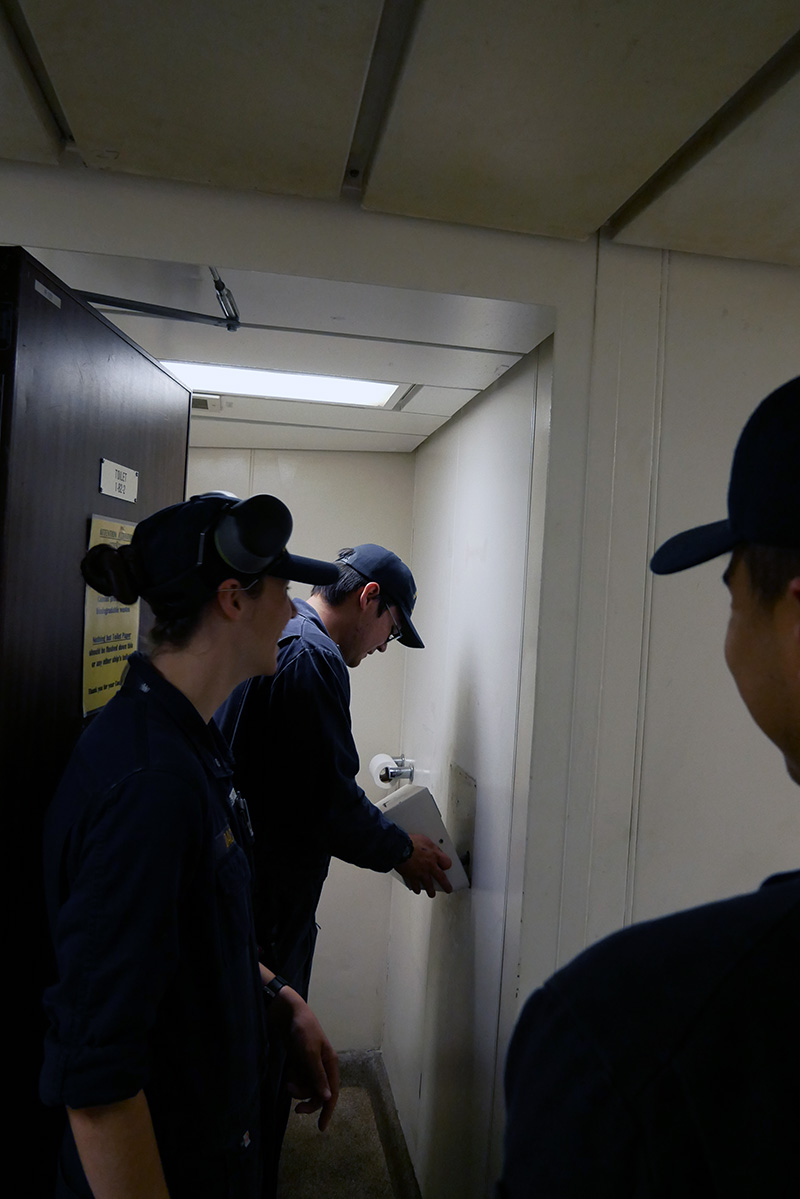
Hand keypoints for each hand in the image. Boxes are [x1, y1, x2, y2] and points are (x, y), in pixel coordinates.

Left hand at [267, 985, 338, 1129]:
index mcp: (330, 1064)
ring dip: (298, 1090)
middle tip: (296, 1110)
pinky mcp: (301, 1062)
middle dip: (307, 1101)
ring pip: (307, 1088)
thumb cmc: (301, 1031)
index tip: (321, 1129)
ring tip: (288, 1083)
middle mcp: (323, 1066)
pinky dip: (294, 1080)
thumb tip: (328, 1098)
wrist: (287, 1013)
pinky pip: (299, 1079)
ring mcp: (311, 1064)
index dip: (328, 1111)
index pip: (332, 1093)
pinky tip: (289, 1073)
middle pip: (319, 1094)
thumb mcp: (309, 1054)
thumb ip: (318, 1076)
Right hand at [395, 834, 452, 896]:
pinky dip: (416, 888)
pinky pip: (415, 886)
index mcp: (434, 855)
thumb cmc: (410, 841)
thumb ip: (431, 847)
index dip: (447, 865)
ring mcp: (421, 873)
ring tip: (432, 894)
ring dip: (431, 891)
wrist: (398, 847)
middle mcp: (429, 866)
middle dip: (446, 885)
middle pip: (442, 878)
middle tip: (448, 889)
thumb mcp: (425, 839)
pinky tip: (417, 890)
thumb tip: (434, 849)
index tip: (446, 867)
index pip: (447, 863)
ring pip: (429, 886)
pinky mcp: (411, 877)